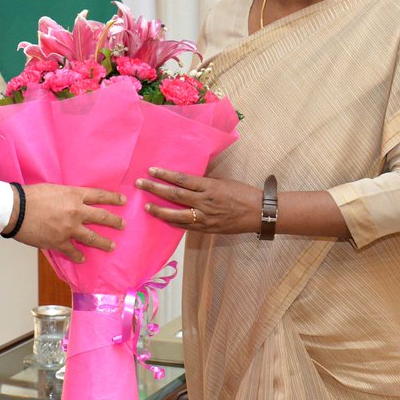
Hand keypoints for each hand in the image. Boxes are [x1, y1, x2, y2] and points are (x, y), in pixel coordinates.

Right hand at [12, 183, 124, 262]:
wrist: (16, 210)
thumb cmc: (31, 196)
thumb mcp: (54, 189)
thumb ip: (67, 196)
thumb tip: (73, 201)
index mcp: (74, 195)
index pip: (99, 196)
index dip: (113, 199)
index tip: (123, 201)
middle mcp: (76, 212)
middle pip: (102, 217)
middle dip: (115, 222)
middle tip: (122, 225)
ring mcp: (70, 229)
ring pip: (93, 238)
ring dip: (104, 243)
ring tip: (111, 247)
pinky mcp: (60, 242)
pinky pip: (73, 252)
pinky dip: (78, 256)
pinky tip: (82, 259)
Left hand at [136, 167, 259, 234]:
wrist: (258, 212)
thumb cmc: (242, 193)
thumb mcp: (223, 181)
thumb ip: (204, 182)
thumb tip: (186, 179)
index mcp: (210, 186)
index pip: (182, 179)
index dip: (165, 175)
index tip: (151, 170)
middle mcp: (205, 202)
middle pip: (175, 195)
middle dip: (155, 189)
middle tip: (140, 184)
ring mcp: (206, 217)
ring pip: (177, 214)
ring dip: (160, 210)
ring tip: (146, 206)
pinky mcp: (207, 229)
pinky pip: (186, 226)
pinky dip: (173, 223)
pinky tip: (163, 219)